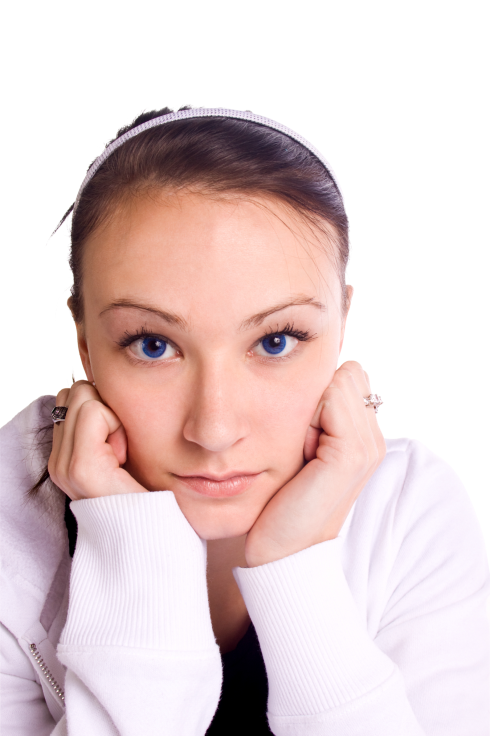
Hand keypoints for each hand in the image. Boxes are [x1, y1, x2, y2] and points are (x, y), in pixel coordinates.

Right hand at [48, 380, 146, 499]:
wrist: (158, 535)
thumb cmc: (150, 494)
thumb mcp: (125, 452)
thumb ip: (108, 425)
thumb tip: (104, 388)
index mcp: (64, 457)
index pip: (73, 396)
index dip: (104, 408)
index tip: (122, 446)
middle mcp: (58, 461)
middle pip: (77, 390)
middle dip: (106, 408)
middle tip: (124, 449)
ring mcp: (65, 466)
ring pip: (84, 395)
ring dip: (113, 417)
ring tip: (124, 455)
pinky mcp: (81, 467)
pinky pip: (95, 413)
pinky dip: (116, 426)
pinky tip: (124, 457)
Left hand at [244, 361, 385, 566]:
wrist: (280, 550)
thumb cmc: (283, 500)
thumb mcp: (303, 450)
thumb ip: (319, 415)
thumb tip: (320, 376)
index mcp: (366, 437)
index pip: (350, 375)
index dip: (319, 395)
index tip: (304, 436)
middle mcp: (374, 440)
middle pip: (346, 375)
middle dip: (314, 399)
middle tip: (302, 447)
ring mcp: (367, 449)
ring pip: (337, 384)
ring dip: (308, 410)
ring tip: (302, 454)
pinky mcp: (350, 456)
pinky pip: (330, 401)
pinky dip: (307, 419)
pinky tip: (303, 454)